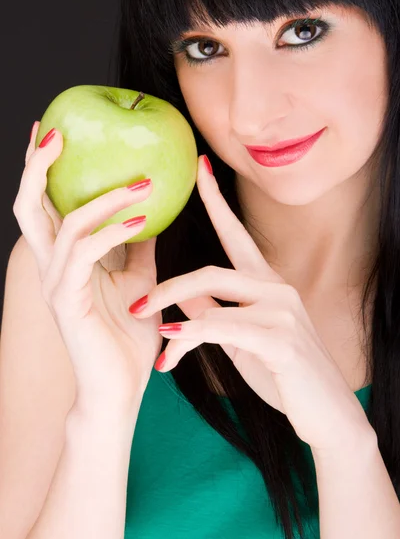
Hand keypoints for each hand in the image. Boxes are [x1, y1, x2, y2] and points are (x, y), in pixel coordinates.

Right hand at [13, 122, 162, 417]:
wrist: (120, 388)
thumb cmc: (126, 336)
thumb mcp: (139, 279)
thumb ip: (139, 247)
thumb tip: (151, 214)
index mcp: (64, 260)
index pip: (44, 205)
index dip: (42, 168)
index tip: (52, 130)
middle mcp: (51, 267)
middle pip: (29, 206)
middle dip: (38, 165)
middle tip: (56, 131)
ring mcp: (56, 284)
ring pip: (64, 224)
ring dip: (103, 197)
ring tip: (141, 182)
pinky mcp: (68, 302)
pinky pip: (84, 255)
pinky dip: (111, 232)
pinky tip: (139, 219)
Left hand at [129, 155, 372, 452]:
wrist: (327, 411)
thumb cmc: (283, 372)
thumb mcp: (241, 337)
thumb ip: (213, 310)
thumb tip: (180, 294)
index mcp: (267, 284)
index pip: (237, 233)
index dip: (218, 200)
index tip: (200, 168)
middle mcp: (276, 288)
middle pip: (212, 269)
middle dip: (167, 286)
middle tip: (135, 304)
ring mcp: (281, 311)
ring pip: (213, 294)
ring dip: (172, 310)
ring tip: (147, 328)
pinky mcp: (281, 340)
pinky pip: (224, 327)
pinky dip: (192, 333)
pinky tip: (171, 344)